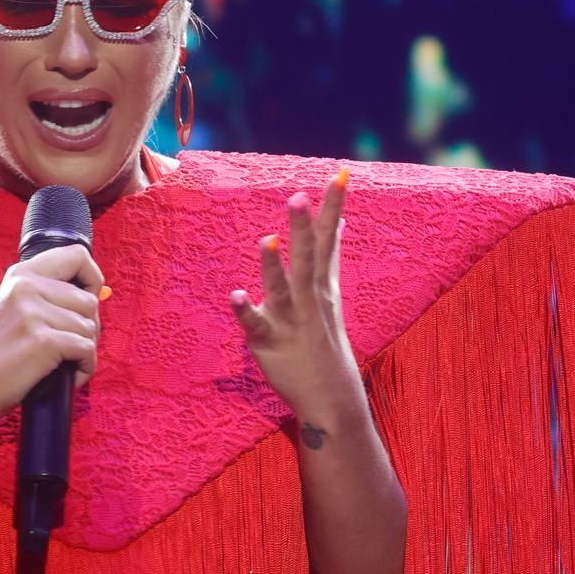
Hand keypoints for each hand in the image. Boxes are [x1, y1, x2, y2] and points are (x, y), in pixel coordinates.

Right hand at [0, 244, 108, 421]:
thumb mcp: (17, 307)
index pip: (77, 255)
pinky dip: (84, 368)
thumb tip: (98, 294)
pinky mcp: (42, 340)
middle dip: (89, 328)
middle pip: (89, 301)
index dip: (92, 278)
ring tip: (63, 362)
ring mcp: (33, 312)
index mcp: (21, 273)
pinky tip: (68, 376)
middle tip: (70, 346)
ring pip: (90, 327)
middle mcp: (26, 286)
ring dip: (85, 351)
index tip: (88, 300)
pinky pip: (86, 349)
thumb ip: (50, 294)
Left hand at [230, 168, 361, 415]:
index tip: (340, 174)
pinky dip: (246, 311)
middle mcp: (308, 298)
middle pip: (307, 258)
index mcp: (321, 283)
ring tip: (268, 238)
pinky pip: (255, 325)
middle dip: (304, 228)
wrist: (331, 399)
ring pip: (281, 289)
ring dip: (273, 265)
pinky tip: (234, 294)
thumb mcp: (331, 294)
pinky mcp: (268, 342)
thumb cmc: (326, 341)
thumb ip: (331, 256)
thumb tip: (339, 222)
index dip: (333, 207)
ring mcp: (289, 320)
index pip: (328, 238)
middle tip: (300, 195)